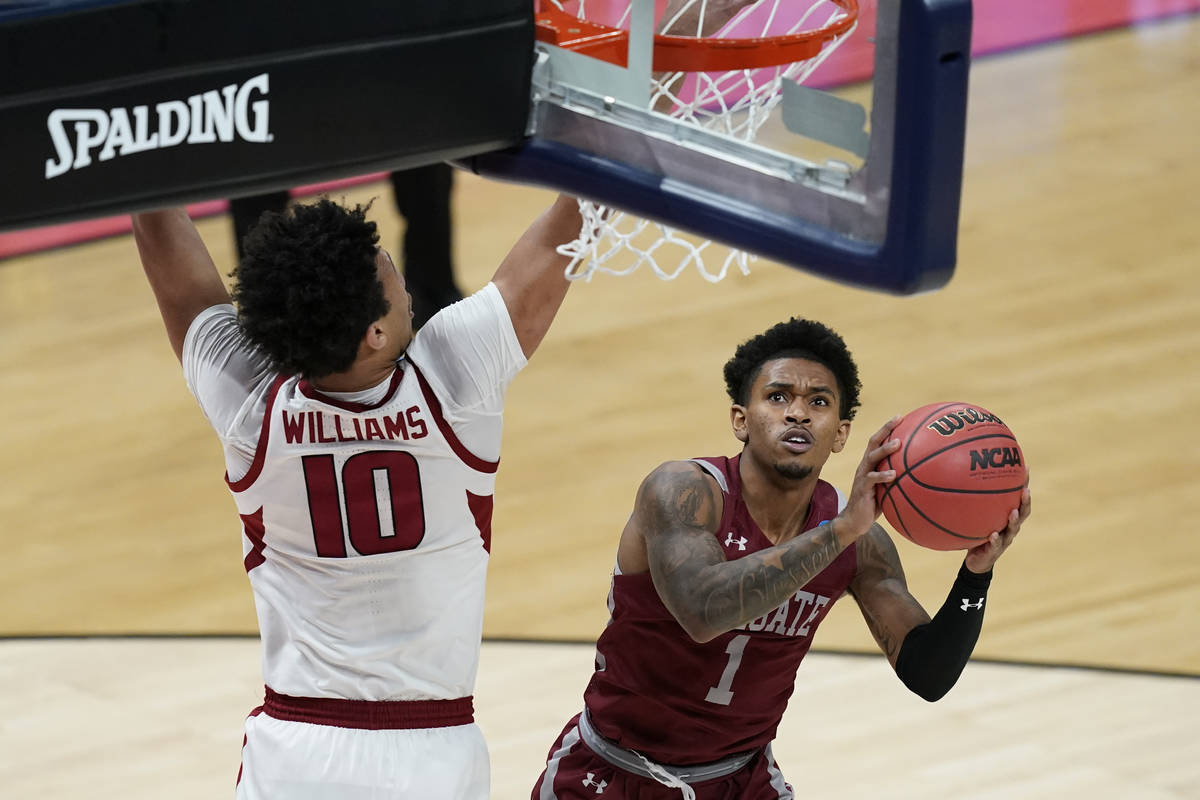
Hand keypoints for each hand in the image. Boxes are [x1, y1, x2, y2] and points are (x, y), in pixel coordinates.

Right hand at [831, 415, 901, 546]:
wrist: (854, 520)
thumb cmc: (874, 504)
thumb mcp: (886, 489)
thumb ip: (898, 479)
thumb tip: (922, 475)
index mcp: (870, 464)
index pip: (878, 441)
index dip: (887, 428)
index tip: (901, 417)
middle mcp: (865, 466)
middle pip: (873, 442)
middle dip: (886, 429)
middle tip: (898, 420)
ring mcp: (862, 476)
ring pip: (872, 457)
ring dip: (885, 449)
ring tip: (898, 444)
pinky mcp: (862, 488)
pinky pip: (872, 479)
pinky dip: (883, 476)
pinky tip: (894, 475)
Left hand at [964, 484, 1030, 572]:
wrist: (976, 560)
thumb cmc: (977, 533)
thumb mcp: (975, 516)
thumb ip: (971, 500)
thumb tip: (959, 476)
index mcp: (1008, 516)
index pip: (1018, 498)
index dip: (1023, 484)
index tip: (1025, 468)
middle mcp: (1010, 527)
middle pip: (1023, 513)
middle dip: (1025, 501)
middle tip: (1026, 490)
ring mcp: (1005, 539)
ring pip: (1013, 529)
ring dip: (1014, 520)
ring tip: (1014, 512)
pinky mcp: (995, 551)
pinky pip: (996, 545)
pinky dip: (995, 540)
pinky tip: (992, 535)